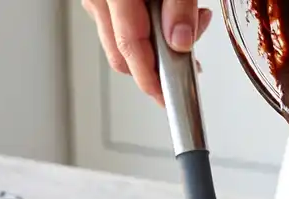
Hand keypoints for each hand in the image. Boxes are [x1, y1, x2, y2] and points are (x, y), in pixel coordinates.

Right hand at [81, 0, 214, 104]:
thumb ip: (179, 6)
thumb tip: (179, 41)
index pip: (129, 47)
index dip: (150, 79)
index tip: (167, 98)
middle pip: (122, 55)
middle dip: (158, 68)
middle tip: (191, 63)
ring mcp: (97, 0)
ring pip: (121, 43)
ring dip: (155, 48)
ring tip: (191, 26)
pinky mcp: (104, 1)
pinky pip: (120, 26)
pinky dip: (147, 31)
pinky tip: (168, 19)